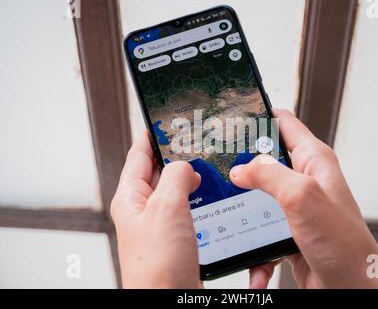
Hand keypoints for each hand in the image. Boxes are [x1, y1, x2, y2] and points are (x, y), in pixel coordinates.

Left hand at [110, 131, 274, 287]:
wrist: (170, 301)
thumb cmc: (157, 265)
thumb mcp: (166, 208)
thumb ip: (176, 177)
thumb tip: (186, 165)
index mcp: (131, 198)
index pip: (139, 155)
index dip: (152, 135)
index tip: (165, 119)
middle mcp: (144, 210)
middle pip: (161, 172)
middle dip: (178, 155)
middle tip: (198, 140)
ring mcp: (161, 225)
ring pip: (178, 191)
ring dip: (193, 179)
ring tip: (210, 165)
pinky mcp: (178, 239)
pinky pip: (190, 211)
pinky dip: (201, 200)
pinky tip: (215, 197)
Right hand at [230, 109, 377, 288]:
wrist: (353, 289)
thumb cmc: (344, 245)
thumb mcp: (302, 196)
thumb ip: (269, 175)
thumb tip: (240, 169)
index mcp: (312, 160)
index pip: (283, 123)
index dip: (258, 116)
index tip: (232, 119)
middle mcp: (303, 180)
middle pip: (263, 160)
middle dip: (239, 166)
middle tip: (216, 169)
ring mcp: (294, 206)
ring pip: (256, 197)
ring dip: (242, 212)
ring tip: (228, 221)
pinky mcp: (287, 231)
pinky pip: (260, 231)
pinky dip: (254, 248)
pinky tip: (255, 264)